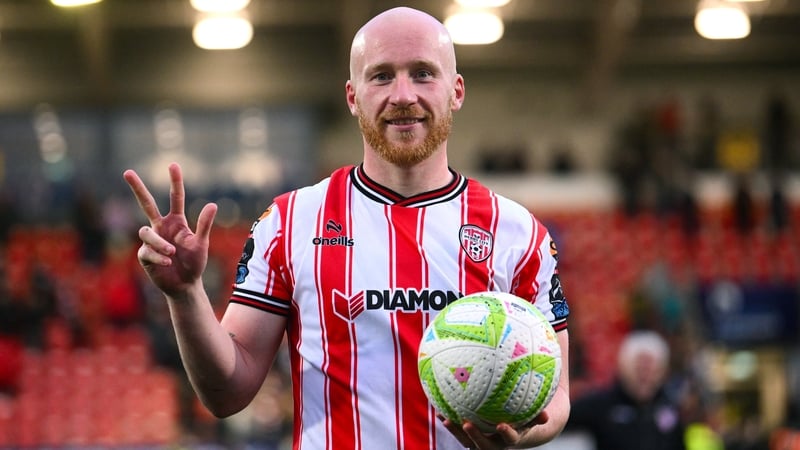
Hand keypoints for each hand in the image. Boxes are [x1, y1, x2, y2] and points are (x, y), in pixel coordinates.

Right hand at [123, 162, 216, 297]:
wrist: (185, 285)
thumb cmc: (195, 263)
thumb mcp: (201, 243)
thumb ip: (204, 225)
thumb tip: (212, 204)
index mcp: (177, 221)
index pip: (175, 198)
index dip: (175, 182)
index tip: (173, 165)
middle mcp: (161, 227)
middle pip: (147, 203)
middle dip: (137, 188)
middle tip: (127, 172)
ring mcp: (151, 240)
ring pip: (146, 232)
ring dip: (159, 243)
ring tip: (172, 253)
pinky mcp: (144, 254)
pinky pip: (146, 251)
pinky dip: (158, 256)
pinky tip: (168, 262)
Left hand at [441, 411, 548, 448]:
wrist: (519, 432)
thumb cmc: (529, 419)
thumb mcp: (536, 419)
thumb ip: (539, 417)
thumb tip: (547, 414)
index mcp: (513, 438)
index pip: (510, 439)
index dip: (506, 434)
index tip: (502, 426)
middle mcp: (496, 443)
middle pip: (483, 445)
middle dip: (475, 436)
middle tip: (467, 424)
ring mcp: (482, 441)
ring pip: (467, 440)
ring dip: (456, 431)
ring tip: (446, 418)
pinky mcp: (472, 437)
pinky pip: (460, 431)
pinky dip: (450, 422)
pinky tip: (439, 409)